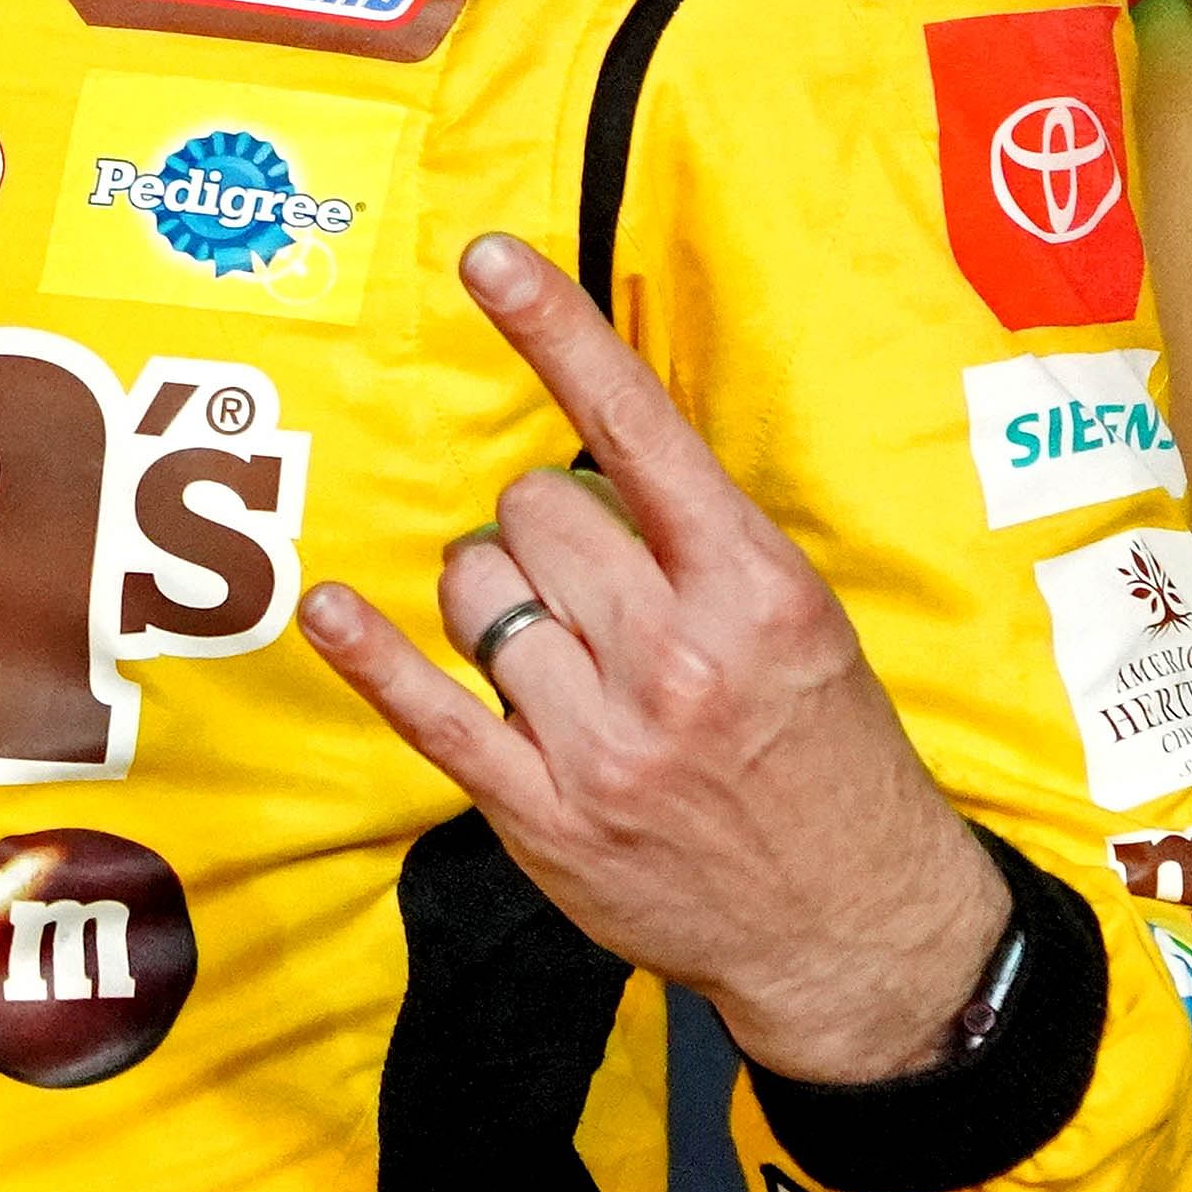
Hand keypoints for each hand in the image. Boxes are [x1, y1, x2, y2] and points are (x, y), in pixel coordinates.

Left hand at [301, 235, 1010, 1085]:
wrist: (861, 932)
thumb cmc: (829, 761)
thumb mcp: (803, 630)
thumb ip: (698, 548)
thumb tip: (580, 465)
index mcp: (753, 592)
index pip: (637, 432)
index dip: (557, 334)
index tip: (489, 258)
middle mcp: (675, 654)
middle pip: (528, 512)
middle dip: (538, 530)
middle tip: (583, 584)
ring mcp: (603, 737)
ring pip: (474, 590)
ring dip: (488, 598)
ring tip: (547, 645)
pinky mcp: (544, 811)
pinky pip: (427, 707)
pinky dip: (370, 653)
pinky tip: (331, 609)